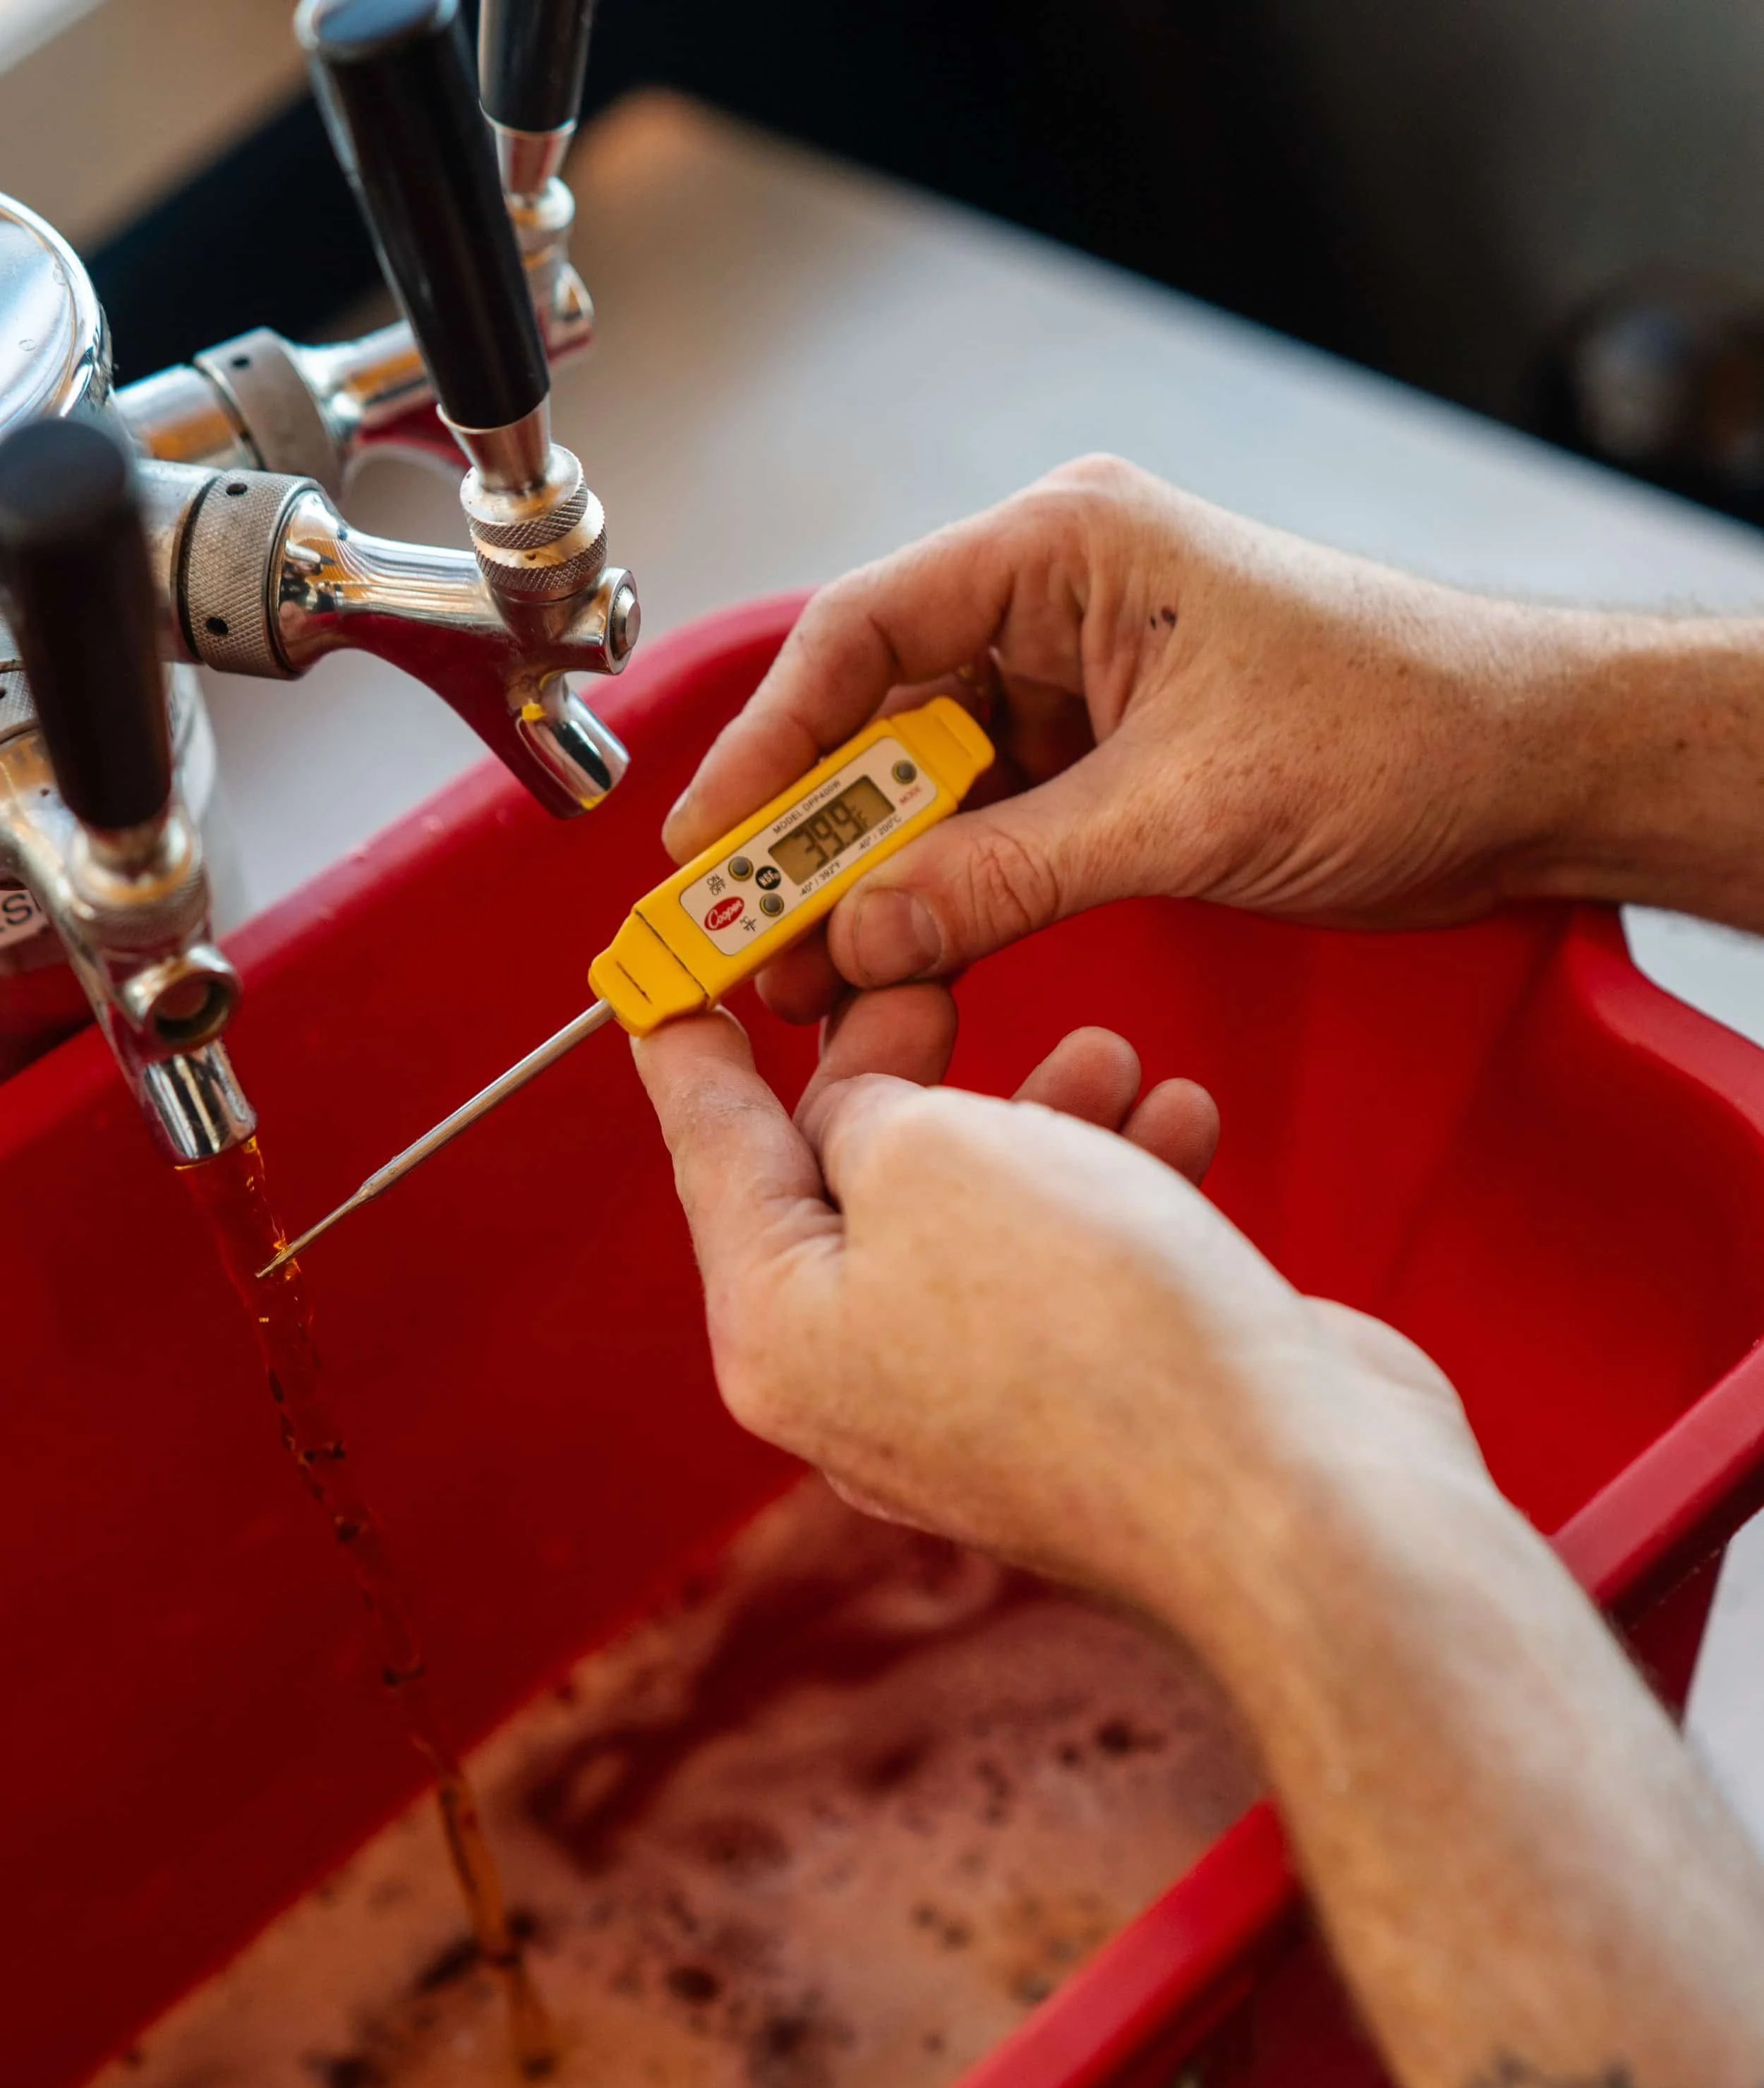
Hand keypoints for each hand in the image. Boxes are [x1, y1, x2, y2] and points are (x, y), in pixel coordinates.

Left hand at [634, 985, 1489, 1659]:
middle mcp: (858, 1387)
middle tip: (929, 974)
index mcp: (777, 1332)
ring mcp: (975, 1411)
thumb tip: (869, 1117)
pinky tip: (1176, 1123)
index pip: (710, 1153)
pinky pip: (1068, 1269)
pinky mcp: (1086, 1411)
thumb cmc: (1092, 1323)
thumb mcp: (931, 1149)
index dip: (690, 1051)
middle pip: (845, 1181)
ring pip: (975, 1214)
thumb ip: (864, 1106)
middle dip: (898, 1065)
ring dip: (1041, 1115)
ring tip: (1108, 1052)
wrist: (1287, 1496)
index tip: (663, 984)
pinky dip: (1116, 1187)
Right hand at [662, 456, 1581, 1022]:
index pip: (863, 630)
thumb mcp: (1183, 811)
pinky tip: (901, 961)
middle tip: (750, 938)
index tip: (708, 840)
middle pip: (880, 714)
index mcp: (1064, 549)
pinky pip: (994, 828)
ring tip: (813, 977)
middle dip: (814, 834)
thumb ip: (1009, 874)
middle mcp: (1057, 603)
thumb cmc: (1397, 728)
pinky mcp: (1113, 763)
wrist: (1529, 772)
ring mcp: (1083, 686)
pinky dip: (947, 895)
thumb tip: (865, 934)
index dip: (770, 740)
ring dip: (875, 880)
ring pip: (931, 784)